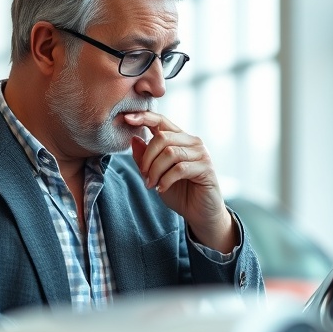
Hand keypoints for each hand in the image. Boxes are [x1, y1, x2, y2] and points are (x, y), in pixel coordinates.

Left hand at [125, 112, 235, 252]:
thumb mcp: (155, 175)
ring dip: (156, 171)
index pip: (161, 121)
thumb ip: (145, 158)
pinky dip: (166, 180)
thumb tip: (134, 139)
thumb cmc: (179, 193)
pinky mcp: (206, 168)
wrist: (200, 214)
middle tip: (144, 176)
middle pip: (163, 137)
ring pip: (170, 152)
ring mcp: (201, 154)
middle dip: (147, 157)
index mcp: (180, 139)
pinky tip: (162, 189)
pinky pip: (180, 168)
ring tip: (152, 184)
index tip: (126, 118)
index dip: (144, 117)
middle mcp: (192, 142)